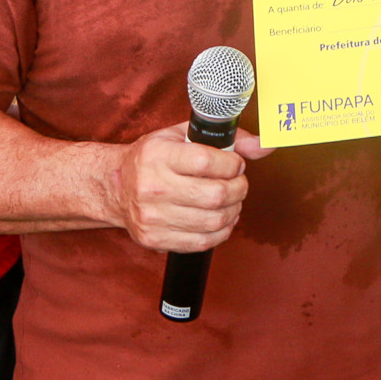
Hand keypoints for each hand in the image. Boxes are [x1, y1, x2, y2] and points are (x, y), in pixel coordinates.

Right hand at [103, 121, 262, 253]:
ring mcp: (152, 217)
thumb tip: (265, 145)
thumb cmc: (153, 158)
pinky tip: (220, 220)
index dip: (232, 165)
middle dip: (238, 189)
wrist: (115, 187)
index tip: (236, 165)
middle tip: (238, 184)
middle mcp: (152, 187)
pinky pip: (201, 242)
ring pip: (212, 222)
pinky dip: (220, 233)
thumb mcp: (183, 137)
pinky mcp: (154, 239)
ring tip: (231, 202)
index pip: (206, 162)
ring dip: (233, 212)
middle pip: (215, 196)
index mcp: (157, 156)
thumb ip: (227, 139)